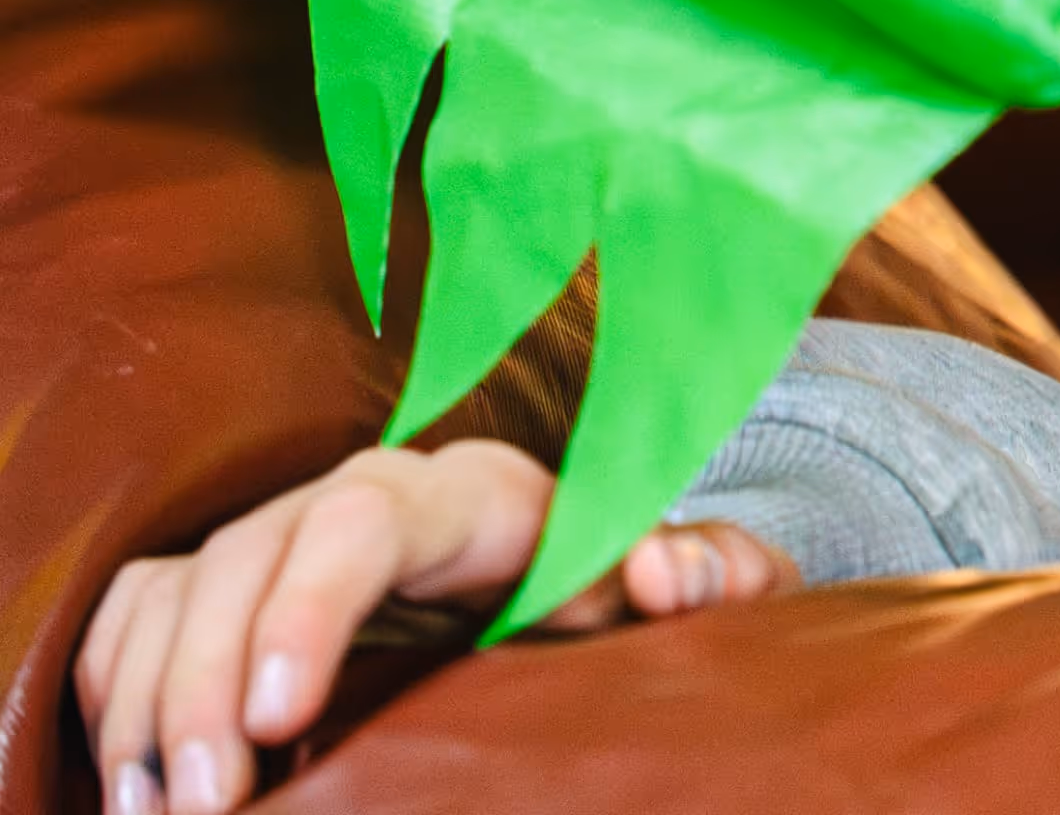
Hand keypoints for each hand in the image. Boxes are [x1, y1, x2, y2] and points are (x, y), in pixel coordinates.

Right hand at [76, 440, 788, 813]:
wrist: (594, 600)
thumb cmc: (635, 599)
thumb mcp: (699, 588)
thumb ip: (719, 574)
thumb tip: (669, 573)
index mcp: (481, 495)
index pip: (366, 516)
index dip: (308, 607)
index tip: (282, 719)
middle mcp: (371, 499)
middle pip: (250, 554)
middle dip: (207, 680)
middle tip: (208, 804)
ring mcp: (296, 539)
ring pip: (184, 584)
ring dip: (152, 697)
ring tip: (161, 809)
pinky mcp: (242, 586)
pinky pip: (145, 609)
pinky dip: (121, 687)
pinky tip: (138, 781)